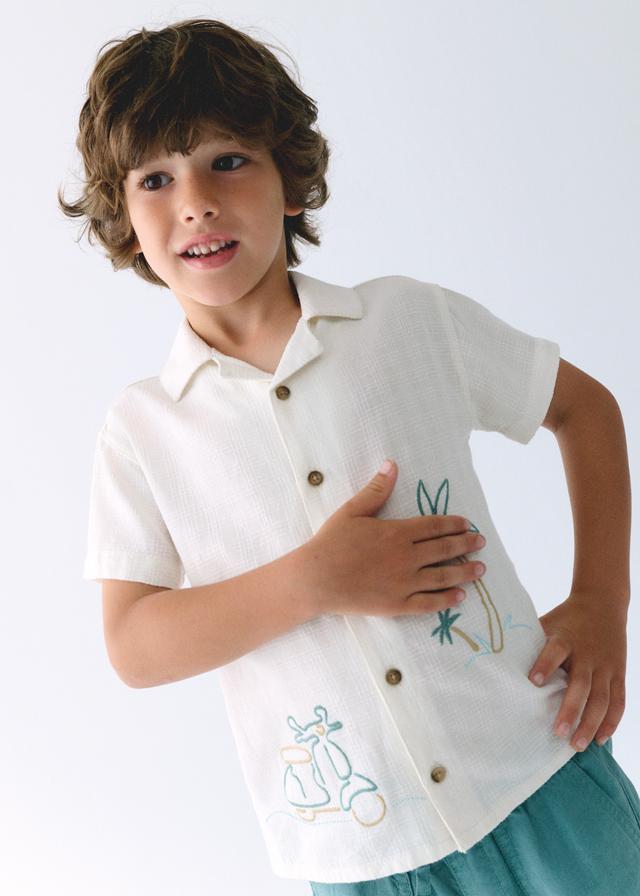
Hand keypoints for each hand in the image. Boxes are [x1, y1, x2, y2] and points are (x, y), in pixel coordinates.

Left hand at [527, 591, 628, 750]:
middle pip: (581, 684)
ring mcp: (606, 665)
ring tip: (577, 744)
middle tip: (557, 732)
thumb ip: (530, 642)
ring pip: (601, 698)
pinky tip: (600, 738)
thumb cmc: (566, 618)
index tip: (533, 681)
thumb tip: (496, 657)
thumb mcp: (548, 623)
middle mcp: (587, 653)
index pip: (555, 651)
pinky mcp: (618, 673)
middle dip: (570, 709)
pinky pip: (617, 701)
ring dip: (591, 723)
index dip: (545, 664)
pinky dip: (611, 721)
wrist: (602, 603)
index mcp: (566, 638)